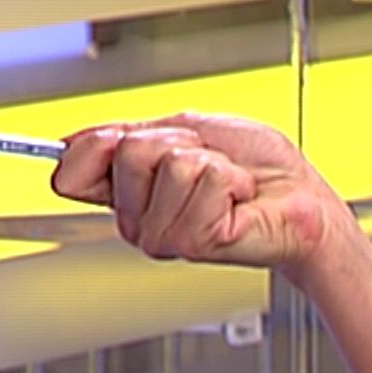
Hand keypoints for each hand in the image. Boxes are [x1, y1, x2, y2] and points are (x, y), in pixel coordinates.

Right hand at [50, 113, 353, 274]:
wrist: (302, 199)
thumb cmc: (259, 168)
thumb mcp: (191, 130)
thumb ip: (131, 133)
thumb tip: (71, 141)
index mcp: (129, 193)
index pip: (68, 172)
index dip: (96, 145)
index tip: (129, 139)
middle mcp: (136, 221)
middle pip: (125, 152)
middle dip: (178, 141)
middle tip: (209, 162)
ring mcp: (160, 236)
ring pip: (169, 163)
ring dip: (211, 159)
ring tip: (229, 182)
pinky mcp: (193, 242)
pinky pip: (205, 179)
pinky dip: (233, 176)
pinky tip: (240, 198)